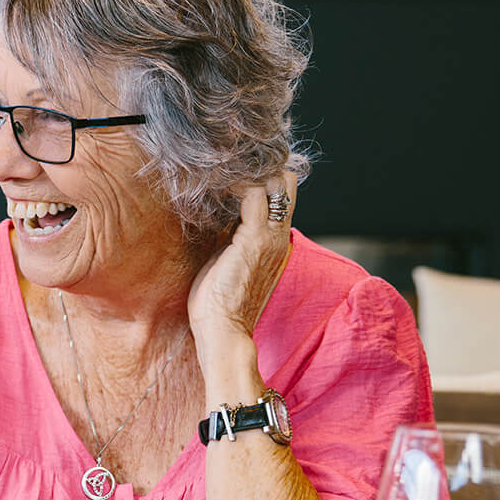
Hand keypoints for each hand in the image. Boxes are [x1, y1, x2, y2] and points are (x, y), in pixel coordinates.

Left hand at [187, 171, 295, 379]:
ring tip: (218, 170)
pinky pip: (251, 194)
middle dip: (258, 167)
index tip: (231, 171)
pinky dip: (234, 182)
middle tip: (226, 166)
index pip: (282, 192)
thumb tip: (216, 212)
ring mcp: (269, 235)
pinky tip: (214, 183)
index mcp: (275, 239)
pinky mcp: (253, 238)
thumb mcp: (228, 259)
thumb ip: (230, 234)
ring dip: (245, 171)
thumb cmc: (219, 302)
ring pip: (274, 181)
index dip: (262, 175)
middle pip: (285, 180)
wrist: (224, 332)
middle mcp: (278, 234)